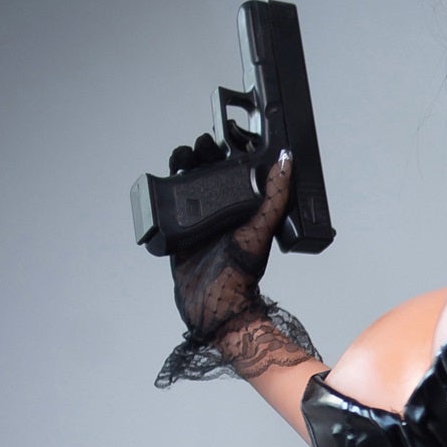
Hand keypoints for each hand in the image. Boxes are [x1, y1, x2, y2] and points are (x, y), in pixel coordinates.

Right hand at [170, 146, 292, 340]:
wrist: (218, 307)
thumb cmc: (243, 274)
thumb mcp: (262, 228)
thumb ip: (275, 196)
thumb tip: (287, 161)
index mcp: (239, 209)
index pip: (229, 171)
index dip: (223, 152)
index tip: (217, 139)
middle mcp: (218, 214)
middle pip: (203, 174)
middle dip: (197, 156)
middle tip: (195, 149)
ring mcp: (196, 224)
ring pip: (183, 188)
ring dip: (179, 170)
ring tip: (179, 159)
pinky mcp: (177, 236)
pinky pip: (165, 211)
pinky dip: (161, 197)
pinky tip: (160, 186)